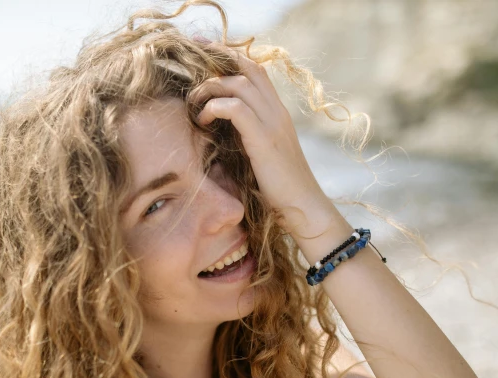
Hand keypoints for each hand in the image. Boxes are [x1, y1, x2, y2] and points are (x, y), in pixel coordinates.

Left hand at [187, 41, 327, 226]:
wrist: (304, 208)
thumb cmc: (280, 189)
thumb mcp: (262, 155)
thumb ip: (246, 136)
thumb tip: (219, 128)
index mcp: (277, 112)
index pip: (256, 70)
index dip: (230, 56)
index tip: (205, 49)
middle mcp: (277, 111)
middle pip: (248, 67)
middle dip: (218, 55)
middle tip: (192, 52)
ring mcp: (272, 123)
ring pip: (239, 83)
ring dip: (210, 87)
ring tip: (195, 102)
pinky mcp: (263, 139)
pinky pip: (235, 108)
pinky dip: (214, 107)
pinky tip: (203, 120)